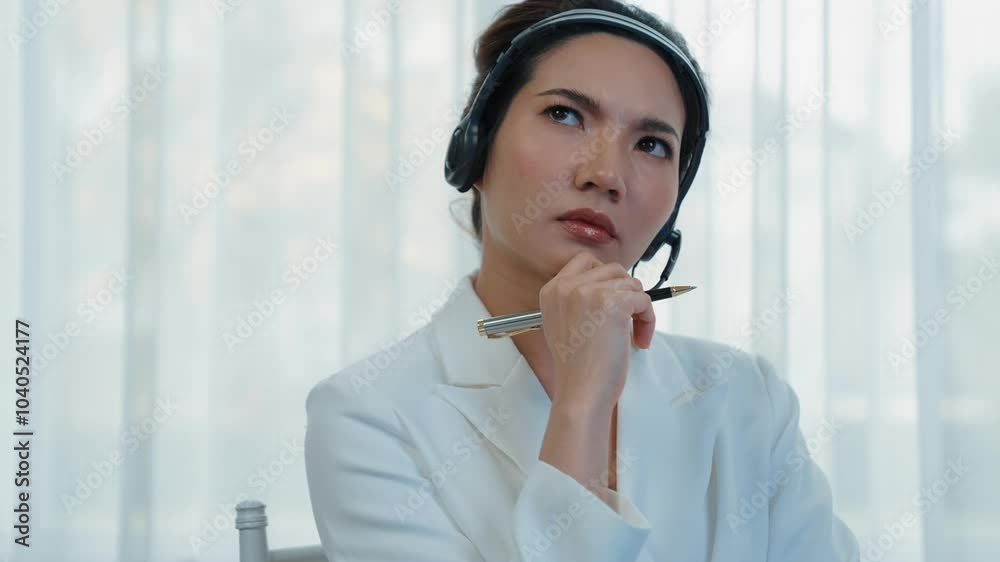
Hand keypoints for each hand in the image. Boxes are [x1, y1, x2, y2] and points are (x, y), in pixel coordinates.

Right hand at [538, 250, 655, 412]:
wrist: (580, 392)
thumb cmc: (577, 367)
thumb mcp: (562, 324)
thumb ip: (577, 300)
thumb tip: (611, 285)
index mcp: (552, 290)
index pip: (584, 261)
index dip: (605, 276)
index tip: (614, 297)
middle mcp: (568, 286)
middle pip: (613, 269)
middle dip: (626, 293)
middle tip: (628, 320)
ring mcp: (590, 292)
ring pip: (631, 284)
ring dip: (639, 308)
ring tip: (635, 335)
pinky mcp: (614, 303)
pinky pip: (644, 300)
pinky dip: (649, 320)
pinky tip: (641, 340)